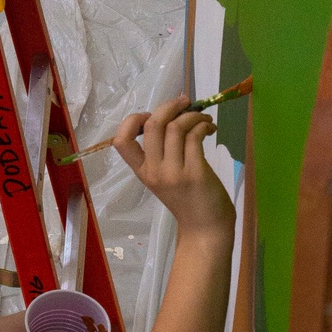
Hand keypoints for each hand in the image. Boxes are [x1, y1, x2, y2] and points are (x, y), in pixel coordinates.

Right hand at [114, 96, 235, 238]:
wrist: (205, 229)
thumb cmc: (186, 200)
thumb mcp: (164, 177)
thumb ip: (162, 152)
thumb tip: (171, 115)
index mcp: (142, 172)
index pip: (121, 141)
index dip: (132, 120)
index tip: (151, 115)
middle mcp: (154, 171)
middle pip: (153, 124)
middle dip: (170, 106)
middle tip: (185, 102)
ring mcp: (174, 173)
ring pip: (176, 127)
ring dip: (193, 115)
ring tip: (204, 119)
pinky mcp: (195, 173)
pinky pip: (195, 136)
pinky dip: (203, 125)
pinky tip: (210, 128)